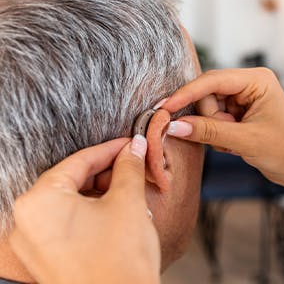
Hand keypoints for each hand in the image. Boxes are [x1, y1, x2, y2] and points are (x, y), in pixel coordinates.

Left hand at [9, 136, 159, 283]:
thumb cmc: (120, 261)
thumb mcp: (129, 202)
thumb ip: (129, 168)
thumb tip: (135, 147)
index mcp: (40, 201)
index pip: (78, 161)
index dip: (111, 149)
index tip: (133, 144)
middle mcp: (27, 221)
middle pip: (70, 181)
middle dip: (106, 173)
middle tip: (135, 168)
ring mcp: (33, 244)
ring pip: (68, 203)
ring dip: (100, 193)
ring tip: (131, 194)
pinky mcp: (44, 260)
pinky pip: (65, 224)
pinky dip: (90, 214)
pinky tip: (117, 214)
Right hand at [162, 68, 283, 204]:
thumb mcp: (245, 141)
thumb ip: (209, 131)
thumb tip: (175, 125)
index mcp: (257, 80)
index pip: (213, 80)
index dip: (187, 94)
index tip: (166, 107)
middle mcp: (250, 83)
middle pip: (207, 93)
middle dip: (209, 119)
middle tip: (225, 138)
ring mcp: (244, 97)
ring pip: (207, 108)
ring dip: (214, 129)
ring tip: (234, 143)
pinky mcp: (239, 111)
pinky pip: (213, 119)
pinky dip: (217, 133)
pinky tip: (234, 144)